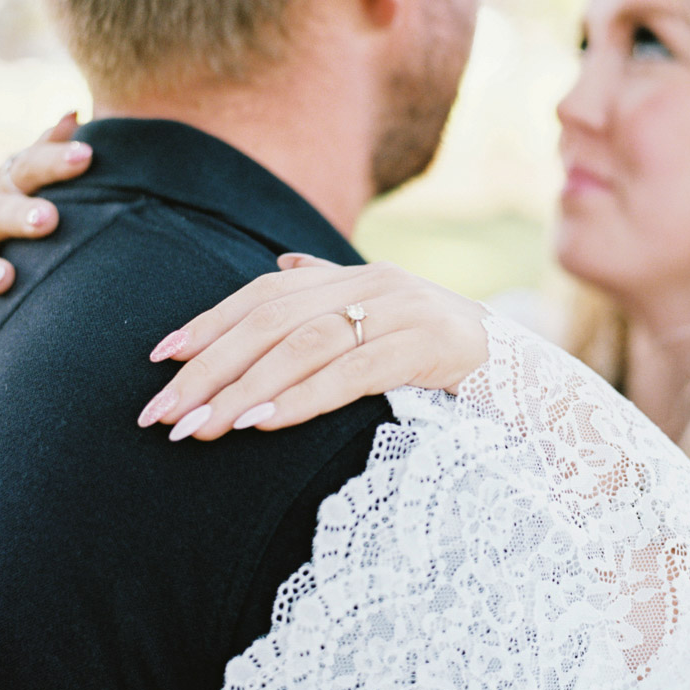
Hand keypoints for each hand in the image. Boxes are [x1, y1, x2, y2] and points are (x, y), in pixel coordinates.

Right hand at [0, 112, 92, 350]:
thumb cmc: (10, 207)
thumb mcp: (24, 179)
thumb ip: (48, 150)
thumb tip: (76, 113)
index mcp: (6, 186)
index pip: (29, 167)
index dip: (55, 161)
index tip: (88, 155)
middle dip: (21, 214)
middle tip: (49, 219)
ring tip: (4, 279)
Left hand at [137, 256, 487, 440]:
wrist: (527, 372)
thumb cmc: (443, 349)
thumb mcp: (385, 316)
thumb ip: (331, 291)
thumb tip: (281, 263)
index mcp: (354, 276)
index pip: (265, 293)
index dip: (211, 321)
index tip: (161, 358)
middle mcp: (372, 284)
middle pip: (271, 320)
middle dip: (210, 367)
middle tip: (164, 411)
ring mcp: (400, 311)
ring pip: (303, 344)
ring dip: (243, 387)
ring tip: (201, 425)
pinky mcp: (425, 345)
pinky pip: (350, 372)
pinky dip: (299, 397)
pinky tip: (260, 423)